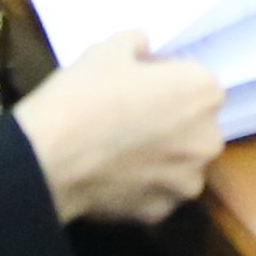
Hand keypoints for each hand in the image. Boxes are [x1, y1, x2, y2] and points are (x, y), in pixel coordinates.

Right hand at [14, 39, 222, 224]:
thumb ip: (137, 43)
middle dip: (169, 119)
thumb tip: (143, 48)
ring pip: (178, 162)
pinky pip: (155, 191)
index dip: (164, 78)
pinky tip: (111, 174)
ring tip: (118, 148)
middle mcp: (207, 139)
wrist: (48, 157)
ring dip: (159, 155)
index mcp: (203, 93)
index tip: (135, 83)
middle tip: (127, 115)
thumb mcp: (109, 48)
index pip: (193, 78)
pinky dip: (139, 185)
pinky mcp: (159, 212)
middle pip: (193, 123)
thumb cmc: (84, 95)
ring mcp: (185, 181)